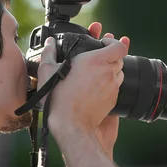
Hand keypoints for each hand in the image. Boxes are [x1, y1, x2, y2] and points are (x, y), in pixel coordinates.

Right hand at [36, 22, 129, 153]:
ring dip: (110, 71)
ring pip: (118, 73)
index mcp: (96, 61)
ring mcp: (112, 87)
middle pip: (119, 59)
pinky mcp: (113, 100)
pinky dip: (108, 85)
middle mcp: (108, 72)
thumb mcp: (47, 71)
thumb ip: (48, 52)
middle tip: (95, 60)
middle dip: (109, 57)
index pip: (119, 46)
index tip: (103, 43)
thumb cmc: (59, 98)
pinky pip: (115, 88)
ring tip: (94, 75)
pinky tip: (94, 89)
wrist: (71, 124)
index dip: (113, 42)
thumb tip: (49, 43)